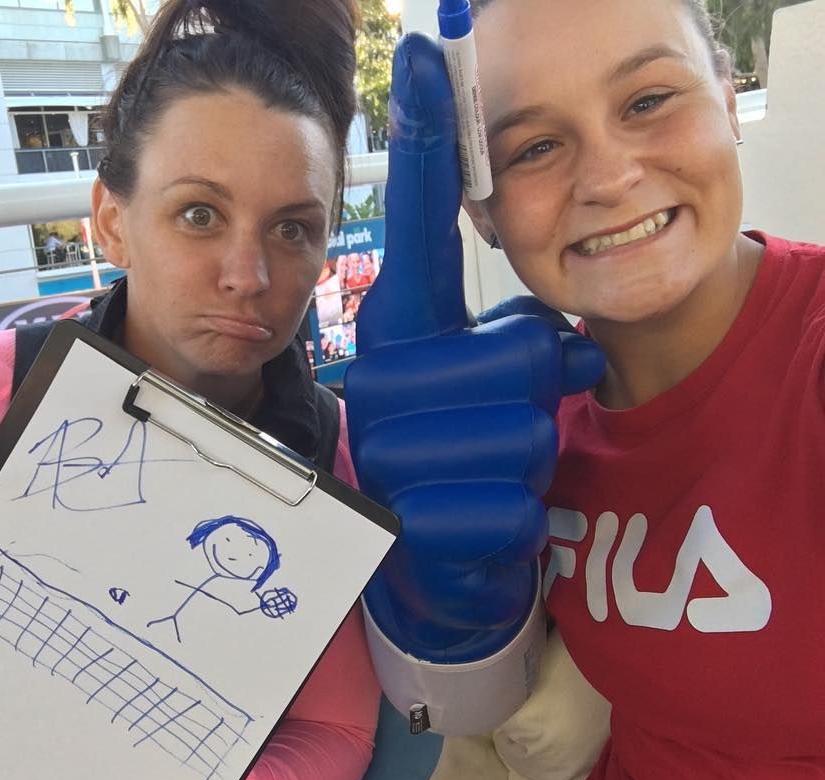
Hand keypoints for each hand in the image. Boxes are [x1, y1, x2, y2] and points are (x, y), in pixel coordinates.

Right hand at [345, 33, 604, 662]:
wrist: (428, 551)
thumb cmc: (468, 441)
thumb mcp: (501, 376)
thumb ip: (531, 339)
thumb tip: (572, 352)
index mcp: (400, 323)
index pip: (417, 221)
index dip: (426, 140)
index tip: (426, 55)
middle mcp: (379, 372)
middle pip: (525, 351)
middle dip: (545, 394)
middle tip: (507, 419)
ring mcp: (387, 446)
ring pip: (528, 432)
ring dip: (534, 455)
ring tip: (489, 469)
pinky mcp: (410, 520)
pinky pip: (516, 506)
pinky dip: (519, 519)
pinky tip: (478, 522)